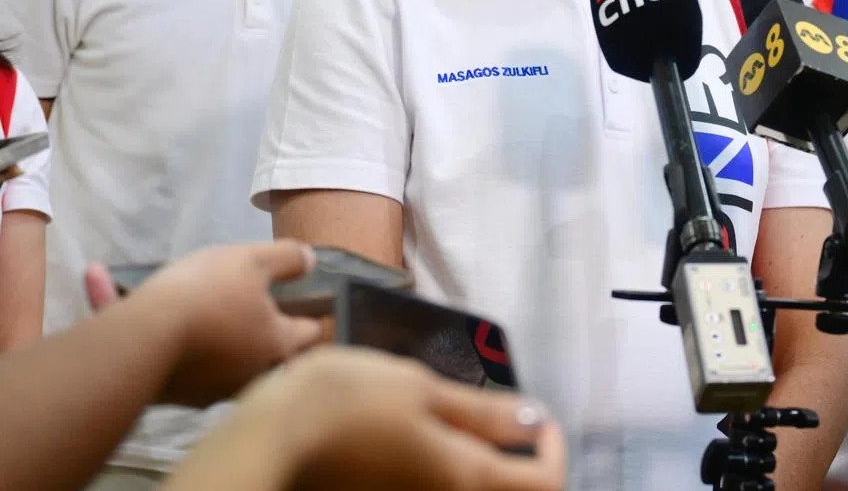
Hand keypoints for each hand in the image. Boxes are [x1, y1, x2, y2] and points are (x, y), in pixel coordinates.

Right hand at [87, 241, 323, 406]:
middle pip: (266, 353)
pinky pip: (176, 356)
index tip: (308, 307)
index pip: (306, 334)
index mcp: (274, 345)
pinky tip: (134, 300)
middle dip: (262, 332)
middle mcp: (248, 375)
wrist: (141, 341)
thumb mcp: (253, 260)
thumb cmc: (209, 293)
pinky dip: (164, 331)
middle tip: (253, 305)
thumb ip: (286, 259)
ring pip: (220, 356)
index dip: (310, 317)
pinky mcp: (173, 394)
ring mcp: (210, 390)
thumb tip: (310, 261)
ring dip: (209, 329)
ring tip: (192, 298)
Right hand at [249, 346, 564, 490]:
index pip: (546, 481)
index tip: (536, 415)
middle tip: (506, 424)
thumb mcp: (422, 388)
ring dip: (485, 469)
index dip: (553, 445)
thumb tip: (533, 421)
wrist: (274, 437)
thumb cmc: (348, 399)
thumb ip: (482, 412)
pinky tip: (431, 444)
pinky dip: (449, 475)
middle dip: (520, 463)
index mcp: (466, 476)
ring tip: (465, 426)